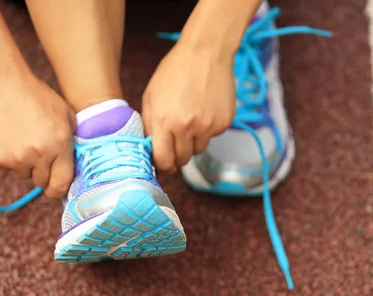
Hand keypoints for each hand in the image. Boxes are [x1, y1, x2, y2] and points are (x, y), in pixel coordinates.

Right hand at [0, 71, 76, 197]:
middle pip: (43, 183)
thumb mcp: (68, 117)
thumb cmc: (41, 98)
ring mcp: (16, 158)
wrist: (5, 84)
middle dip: (45, 174)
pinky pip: (10, 169)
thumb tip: (76, 170)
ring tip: (27, 142)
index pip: (62, 184)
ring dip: (28, 166)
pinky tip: (14, 139)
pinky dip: (12, 159)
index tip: (59, 187)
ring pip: (26, 176)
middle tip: (43, 156)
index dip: (61, 189)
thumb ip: (73, 144)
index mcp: (59, 145)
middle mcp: (38, 155)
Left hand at [142, 41, 235, 173]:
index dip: (162, 165)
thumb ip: (149, 125)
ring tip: (191, 120)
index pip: (163, 161)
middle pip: (182, 160)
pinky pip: (213, 137)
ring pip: (199, 150)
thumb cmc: (174, 72)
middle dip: (177, 155)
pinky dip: (208, 129)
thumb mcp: (150, 96)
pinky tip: (204, 110)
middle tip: (175, 142)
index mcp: (164, 121)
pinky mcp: (223, 123)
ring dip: (193, 142)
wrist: (206, 53)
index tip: (162, 162)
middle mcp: (186, 127)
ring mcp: (208, 126)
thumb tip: (150, 151)